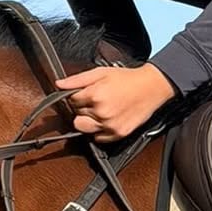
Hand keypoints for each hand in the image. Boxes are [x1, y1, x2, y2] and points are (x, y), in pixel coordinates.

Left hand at [54, 63, 175, 142]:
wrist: (152, 87)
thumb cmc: (128, 78)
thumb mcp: (101, 72)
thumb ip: (77, 79)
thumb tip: (59, 84)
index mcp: (95, 95)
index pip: (71, 101)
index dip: (77, 97)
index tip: (86, 94)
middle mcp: (101, 112)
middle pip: (76, 116)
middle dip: (82, 109)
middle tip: (96, 101)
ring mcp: (110, 125)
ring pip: (83, 129)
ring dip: (88, 121)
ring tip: (100, 111)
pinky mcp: (118, 134)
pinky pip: (97, 138)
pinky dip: (99, 130)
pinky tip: (108, 119)